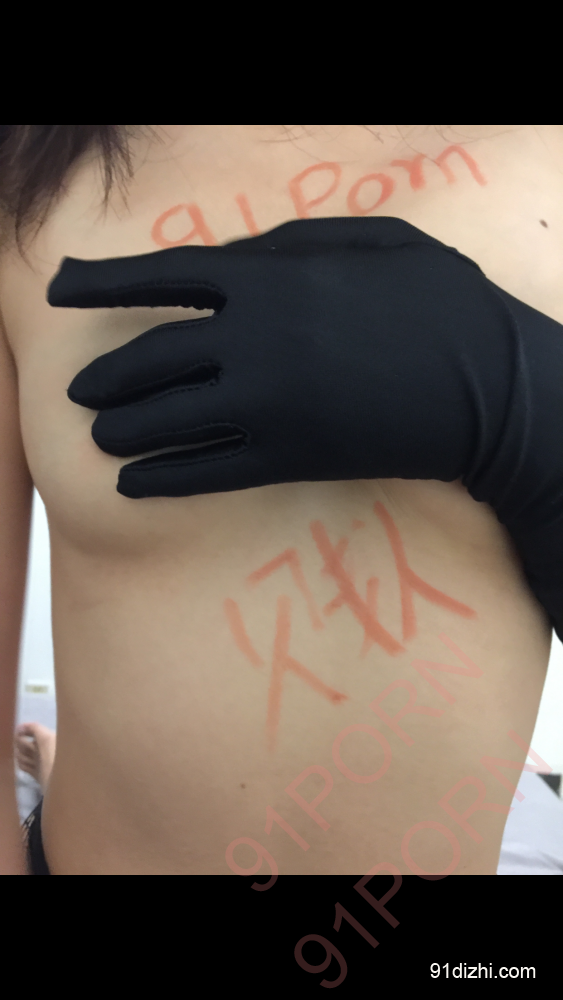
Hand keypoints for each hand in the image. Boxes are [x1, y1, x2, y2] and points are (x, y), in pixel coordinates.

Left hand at [47, 216, 501, 497]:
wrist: (489, 388)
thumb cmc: (440, 302)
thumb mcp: (373, 240)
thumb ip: (292, 242)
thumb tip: (236, 251)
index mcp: (271, 277)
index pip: (163, 277)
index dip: (104, 283)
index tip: (60, 292)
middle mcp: (254, 339)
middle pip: (153, 357)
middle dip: (108, 376)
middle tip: (80, 391)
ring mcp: (267, 404)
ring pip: (168, 419)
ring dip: (124, 430)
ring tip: (99, 436)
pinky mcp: (289, 458)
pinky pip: (206, 472)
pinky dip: (163, 478)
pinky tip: (133, 484)